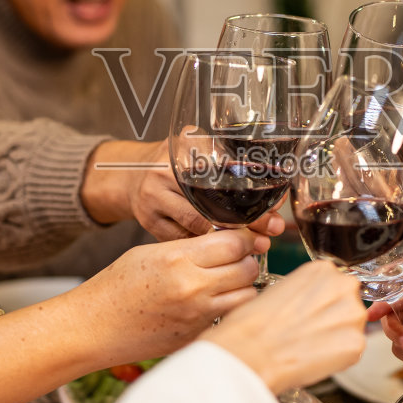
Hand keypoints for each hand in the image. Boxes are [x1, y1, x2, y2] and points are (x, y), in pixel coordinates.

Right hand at [71, 229, 266, 364]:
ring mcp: (197, 315)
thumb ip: (191, 247)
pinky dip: (229, 307)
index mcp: (178, 258)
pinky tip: (213, 302)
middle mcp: (192, 287)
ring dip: (243, 286)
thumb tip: (229, 245)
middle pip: (247, 268)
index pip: (235, 243)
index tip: (241, 239)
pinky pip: (229, 316)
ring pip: (247, 295)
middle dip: (246, 260)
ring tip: (228, 281)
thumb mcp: (151, 253)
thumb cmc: (117, 286)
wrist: (93, 327)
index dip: (242, 238)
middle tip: (235, 259)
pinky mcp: (196, 336)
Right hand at [84, 139, 285, 242]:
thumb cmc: (171, 163)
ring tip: (252, 248)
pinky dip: (205, 249)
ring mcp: (153, 203)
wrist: (129, 176)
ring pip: (197, 228)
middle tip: (268, 235)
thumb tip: (272, 187)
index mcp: (180, 153)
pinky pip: (183, 241)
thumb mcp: (194, 146)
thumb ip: (224, 157)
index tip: (272, 211)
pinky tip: (224, 255)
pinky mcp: (149, 225)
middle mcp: (162, 177)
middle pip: (211, 208)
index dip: (250, 200)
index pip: (221, 179)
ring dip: (227, 242)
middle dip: (244, 225)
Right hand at [205, 262, 366, 394]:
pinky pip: (352, 351)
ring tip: (308, 346)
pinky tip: (313, 358)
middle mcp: (343, 285)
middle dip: (333, 319)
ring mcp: (353, 315)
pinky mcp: (356, 343)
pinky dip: (337, 358)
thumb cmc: (255, 323)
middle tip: (308, 332)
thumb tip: (317, 305)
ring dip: (336, 338)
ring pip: (352, 328)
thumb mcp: (282, 289)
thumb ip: (308, 291)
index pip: (336, 285)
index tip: (308, 314)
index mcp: (323, 269)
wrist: (250, 350)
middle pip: (349, 304)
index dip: (321, 303)